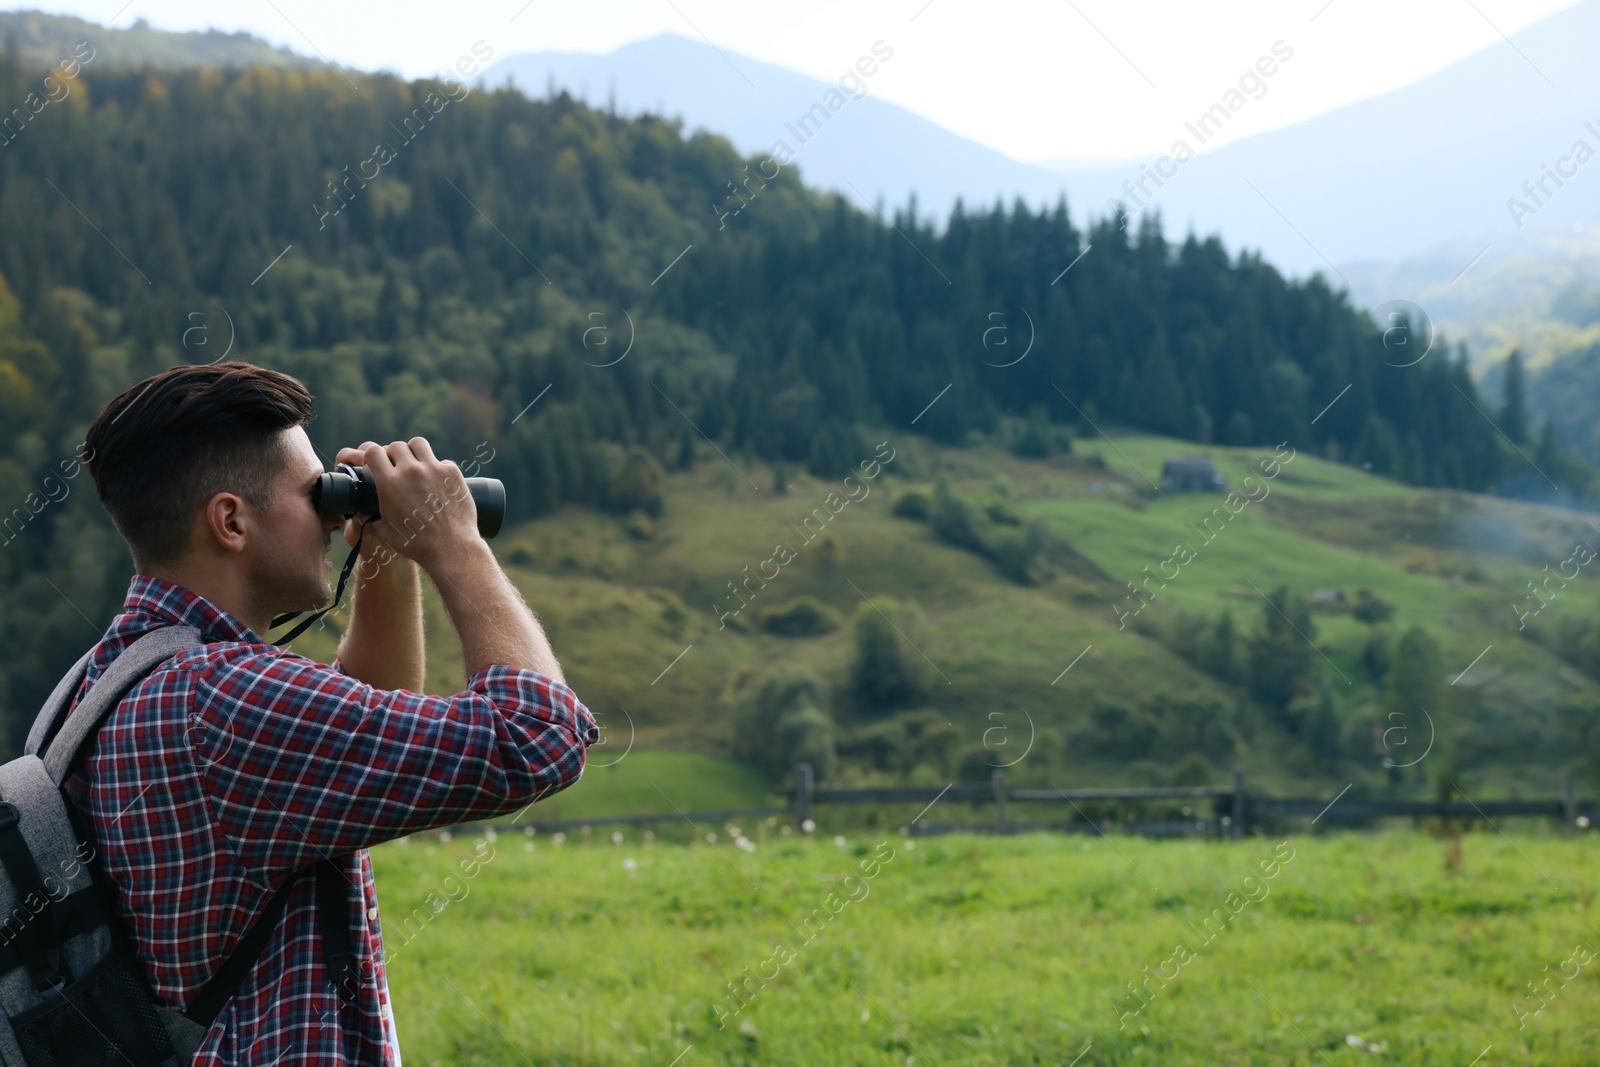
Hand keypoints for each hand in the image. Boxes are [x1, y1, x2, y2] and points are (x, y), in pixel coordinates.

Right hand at [334, 438, 481, 570]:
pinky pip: (441, 460)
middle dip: (393, 454)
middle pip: (396, 445)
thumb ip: (371, 520)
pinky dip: (438, 467)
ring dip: (414, 452)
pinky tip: (438, 480)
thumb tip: (365, 516)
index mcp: (389, 483)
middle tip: (396, 466)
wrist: (451, 548)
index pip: (372, 451)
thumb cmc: (416, 544)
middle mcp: (410, 471)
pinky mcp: (452, 473)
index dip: (370, 453)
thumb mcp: (385, 533)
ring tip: (415, 464)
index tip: (372, 460)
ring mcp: (433, 469)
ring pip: (418, 443)